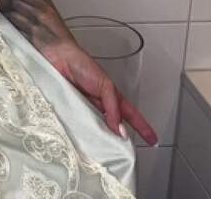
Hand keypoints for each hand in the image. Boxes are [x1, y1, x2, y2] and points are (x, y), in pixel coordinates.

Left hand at [39, 39, 157, 145]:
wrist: (57, 57)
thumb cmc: (81, 64)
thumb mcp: (104, 85)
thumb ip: (113, 107)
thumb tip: (119, 128)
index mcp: (111, 97)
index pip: (131, 115)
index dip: (142, 127)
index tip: (152, 140)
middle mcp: (99, 105)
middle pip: (112, 126)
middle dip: (117, 140)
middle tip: (121, 154)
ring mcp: (84, 108)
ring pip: (94, 128)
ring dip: (96, 138)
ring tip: (100, 151)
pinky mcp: (69, 110)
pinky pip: (76, 125)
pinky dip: (78, 132)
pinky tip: (80, 140)